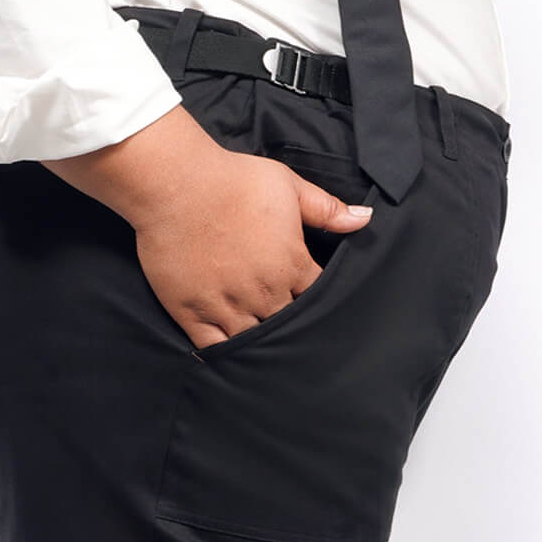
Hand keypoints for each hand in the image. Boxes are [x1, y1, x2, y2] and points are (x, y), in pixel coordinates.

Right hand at [40, 104, 371, 348]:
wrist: (175, 183)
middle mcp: (263, 292)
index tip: (316, 306)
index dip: (320, 304)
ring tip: (270, 356)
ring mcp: (227, 305)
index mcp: (292, 264)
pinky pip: (214, 347)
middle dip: (295, 330)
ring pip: (256, 342)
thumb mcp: (289, 186)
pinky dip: (225, 356)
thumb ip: (327, 208)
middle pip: (290, 326)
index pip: (318, 299)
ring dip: (264, 347)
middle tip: (298, 338)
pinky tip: (234, 361)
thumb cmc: (233, 180)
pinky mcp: (192, 311)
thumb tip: (365, 219)